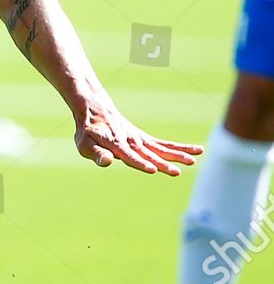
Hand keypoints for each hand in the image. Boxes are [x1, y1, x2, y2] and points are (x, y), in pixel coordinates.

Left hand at [74, 104, 200, 175]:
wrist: (96, 112)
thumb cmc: (88, 132)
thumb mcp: (84, 144)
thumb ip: (97, 154)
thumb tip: (107, 162)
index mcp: (116, 144)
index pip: (130, 156)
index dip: (140, 163)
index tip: (152, 169)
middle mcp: (132, 142)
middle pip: (150, 154)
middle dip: (163, 163)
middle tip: (177, 172)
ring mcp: (140, 140)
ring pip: (162, 149)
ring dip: (177, 155)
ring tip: (193, 161)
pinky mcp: (146, 140)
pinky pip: (165, 144)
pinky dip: (180, 147)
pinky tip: (197, 151)